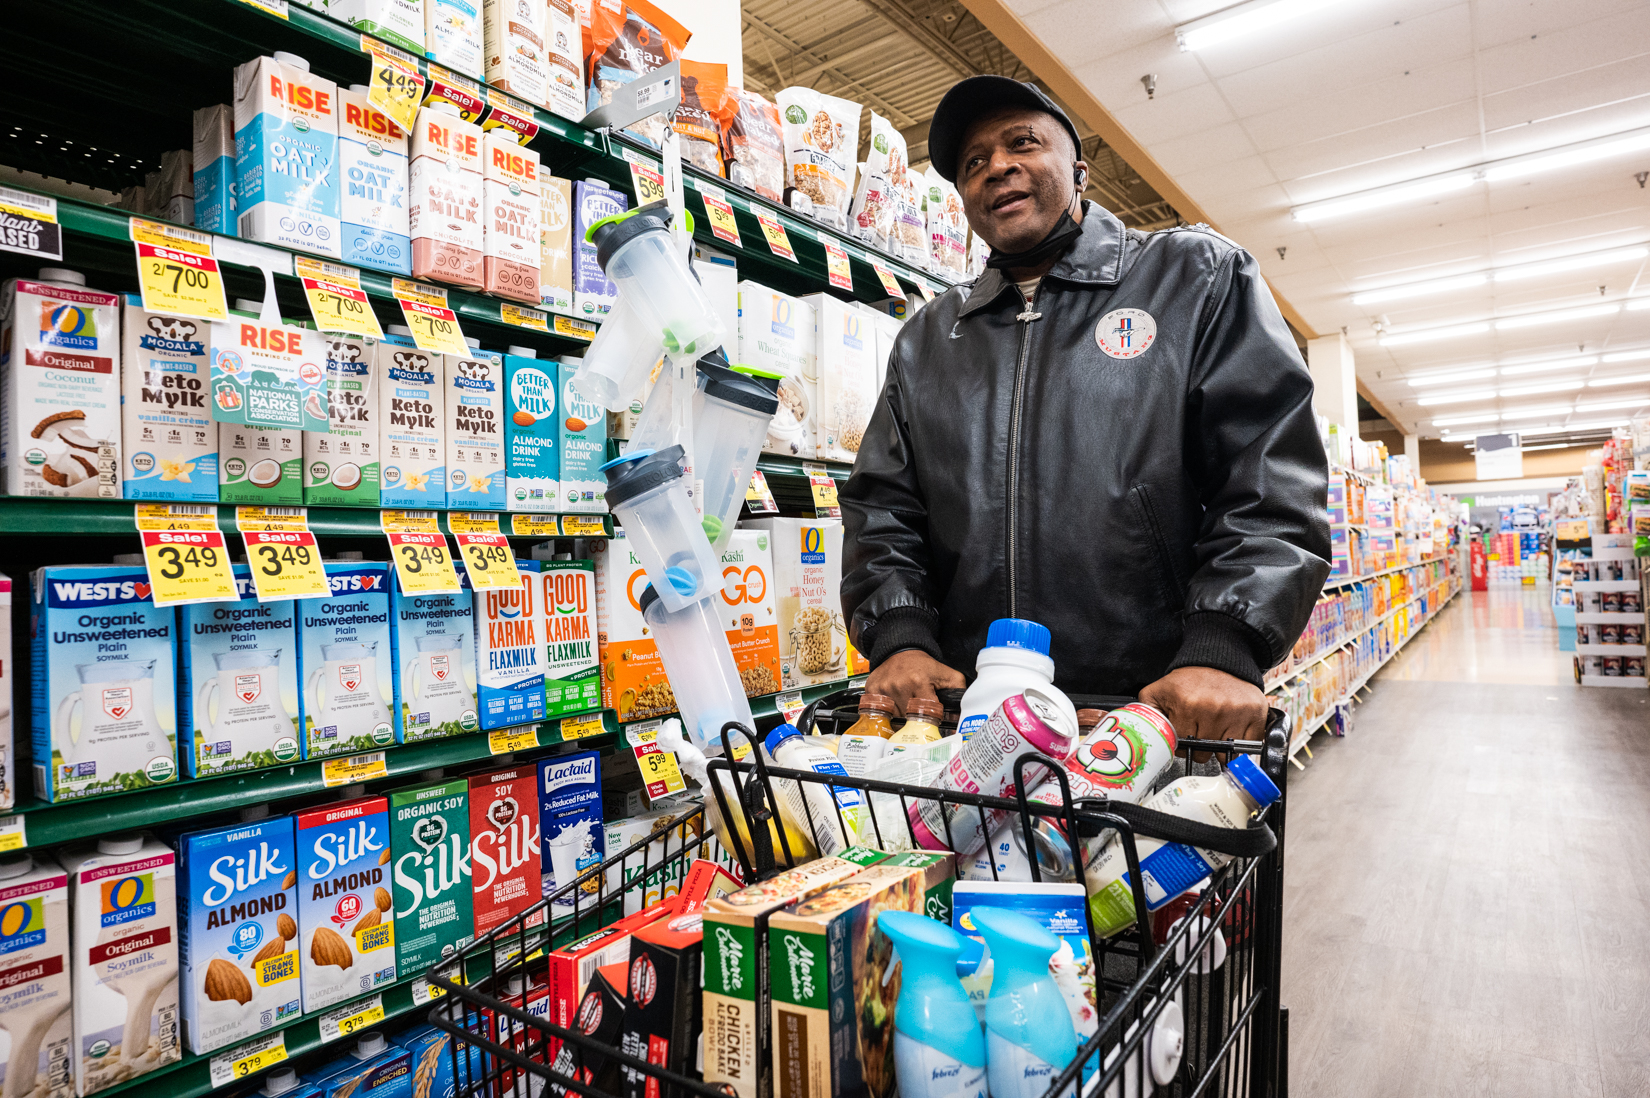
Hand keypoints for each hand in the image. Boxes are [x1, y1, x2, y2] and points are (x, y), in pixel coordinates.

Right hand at [866, 650, 965, 715]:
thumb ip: (959, 690)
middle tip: (919, 711)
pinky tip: (893, 702)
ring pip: (894, 716)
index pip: (928, 712)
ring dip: (901, 715)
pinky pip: (880, 710)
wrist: (900, 650)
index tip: (933, 715)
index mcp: (919, 682)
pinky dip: (887, 710)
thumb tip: (961, 715)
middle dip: (916, 717)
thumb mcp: (946, 674)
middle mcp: (899, 685)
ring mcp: (884, 688)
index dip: (932, 716)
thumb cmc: (922, 665)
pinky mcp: (872, 689)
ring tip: (906, 704)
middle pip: (910, 717)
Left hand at [1138, 666, 1267, 744]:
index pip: (1181, 745)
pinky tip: (1231, 731)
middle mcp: (1213, 709)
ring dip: (1219, 748)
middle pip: (1203, 753)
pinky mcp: (1255, 715)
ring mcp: (1237, 713)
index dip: (1180, 743)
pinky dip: (1239, 745)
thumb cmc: (1191, 679)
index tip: (1183, 734)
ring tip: (1215, 729)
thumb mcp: (1160, 689)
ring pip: (1224, 754)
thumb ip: (1147, 711)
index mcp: (1186, 704)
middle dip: (1199, 746)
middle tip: (1200, 729)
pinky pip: (1247, 747)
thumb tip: (1143, 734)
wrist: (1220, 658)